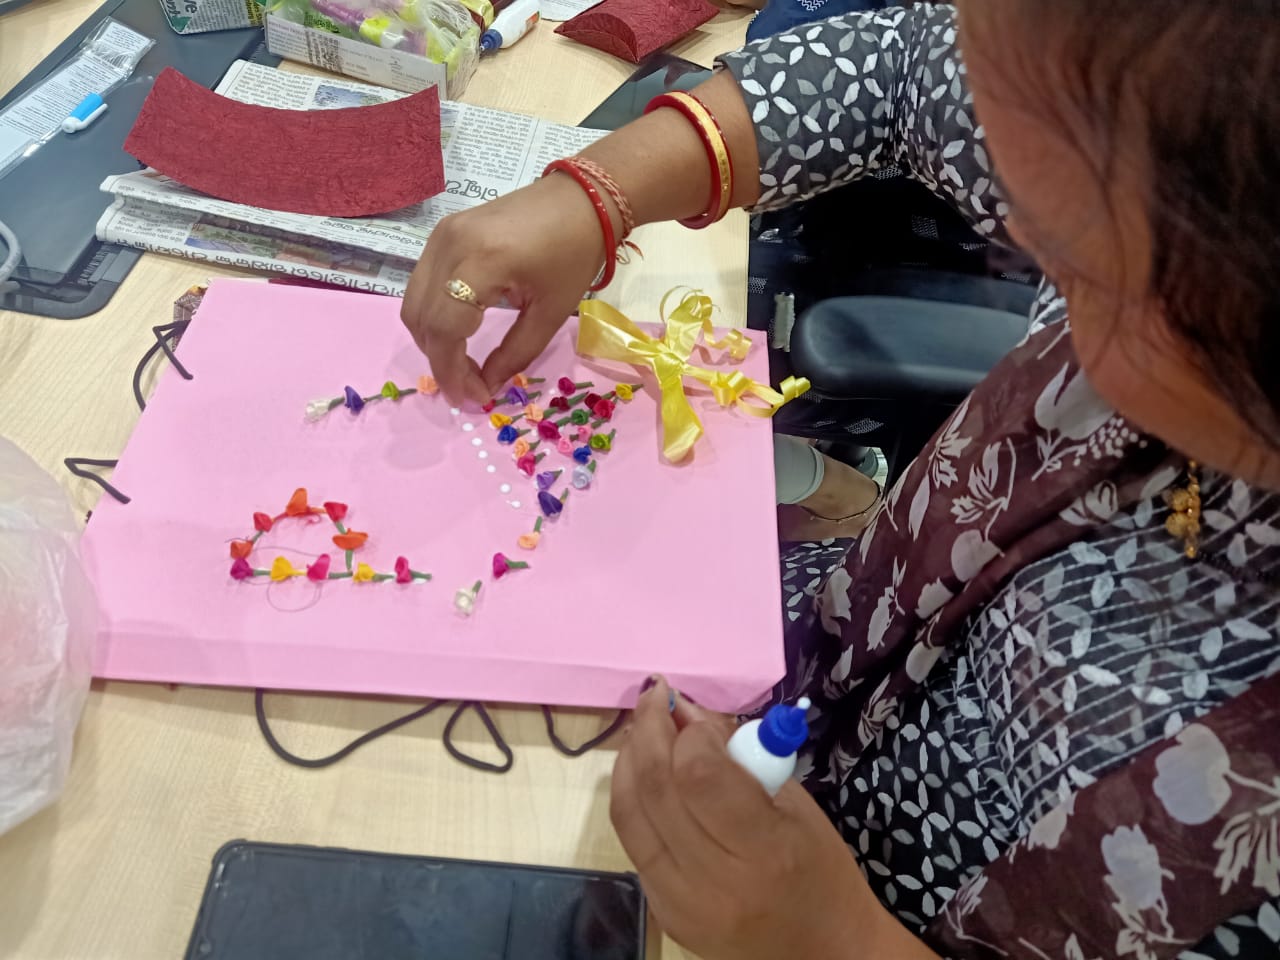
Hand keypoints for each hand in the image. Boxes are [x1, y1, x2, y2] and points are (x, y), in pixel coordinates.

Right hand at [400, 174, 608, 404]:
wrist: (581, 198)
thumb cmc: (575, 253)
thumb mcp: (550, 312)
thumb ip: (515, 354)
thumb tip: (487, 388)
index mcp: (481, 262)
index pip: (445, 328)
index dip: (452, 371)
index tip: (473, 397)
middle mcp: (450, 245)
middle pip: (421, 318)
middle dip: (440, 361)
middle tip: (469, 387)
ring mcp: (441, 235)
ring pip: (413, 303)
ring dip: (432, 340)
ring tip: (463, 364)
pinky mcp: (442, 232)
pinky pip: (422, 283)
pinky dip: (433, 315)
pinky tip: (458, 332)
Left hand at [611, 678, 934, 959]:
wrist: (821, 951)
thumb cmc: (820, 869)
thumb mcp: (795, 804)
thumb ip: (738, 758)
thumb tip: (686, 711)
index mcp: (763, 850)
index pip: (700, 775)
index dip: (688, 733)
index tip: (694, 714)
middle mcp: (714, 881)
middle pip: (656, 789)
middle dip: (648, 731)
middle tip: (655, 699)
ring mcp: (680, 903)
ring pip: (629, 815)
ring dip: (629, 761)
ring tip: (642, 730)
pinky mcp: (662, 914)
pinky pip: (633, 844)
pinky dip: (634, 801)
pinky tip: (645, 776)